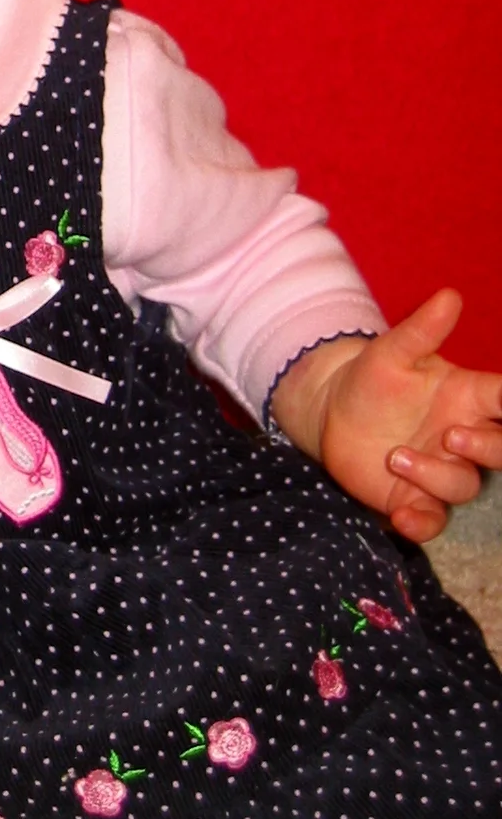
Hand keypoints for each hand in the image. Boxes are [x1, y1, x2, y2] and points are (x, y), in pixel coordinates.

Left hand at [268, 290, 501, 542]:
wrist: (333, 412)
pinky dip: (421, 523)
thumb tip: (449, 295)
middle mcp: (463, 437)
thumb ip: (421, 330)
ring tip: (394, 455)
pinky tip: (401, 517)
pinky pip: (431, 520)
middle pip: (500, 451)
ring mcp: (441, 471)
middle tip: (451, 436)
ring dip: (435, 475)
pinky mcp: (414, 499)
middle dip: (486, 448)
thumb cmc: (374, 378)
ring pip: (463, 485)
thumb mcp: (391, 352)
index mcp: (467, 398)